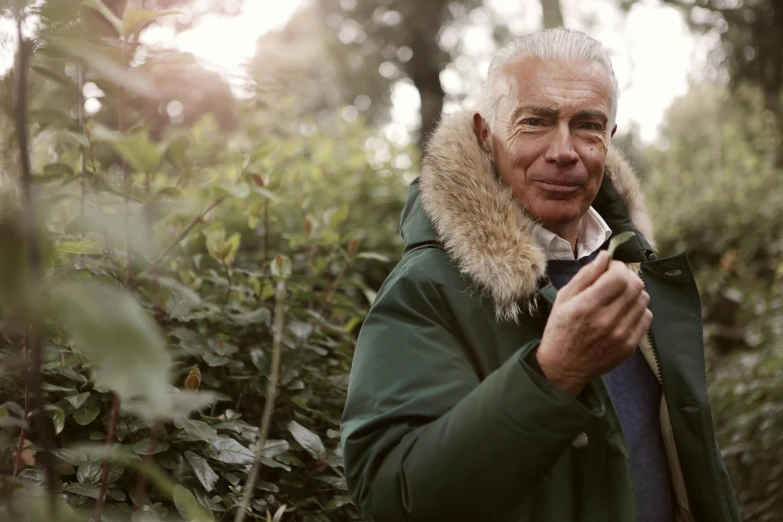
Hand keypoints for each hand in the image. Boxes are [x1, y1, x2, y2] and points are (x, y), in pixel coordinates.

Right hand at [535, 251, 652, 396]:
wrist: (564, 366)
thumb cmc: (560, 329)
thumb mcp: (564, 298)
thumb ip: (585, 275)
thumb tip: (605, 256)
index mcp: (587, 306)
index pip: (619, 276)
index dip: (618, 266)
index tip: (610, 268)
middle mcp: (606, 320)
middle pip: (635, 286)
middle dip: (627, 276)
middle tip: (616, 280)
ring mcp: (621, 335)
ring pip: (643, 299)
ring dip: (633, 292)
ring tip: (618, 297)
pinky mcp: (630, 346)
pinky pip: (646, 317)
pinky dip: (638, 309)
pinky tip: (623, 311)